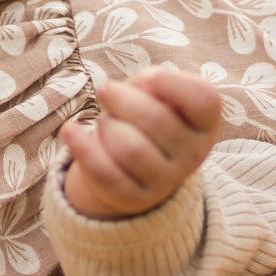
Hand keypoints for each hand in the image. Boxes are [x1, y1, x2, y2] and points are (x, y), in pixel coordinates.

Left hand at [59, 66, 222, 219]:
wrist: (131, 168)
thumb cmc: (145, 117)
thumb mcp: (156, 95)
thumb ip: (150, 83)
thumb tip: (132, 88)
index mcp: (204, 125)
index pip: (204, 100)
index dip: (172, 82)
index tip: (146, 76)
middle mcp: (192, 156)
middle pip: (156, 120)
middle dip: (121, 99)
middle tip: (107, 92)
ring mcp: (165, 182)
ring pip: (130, 148)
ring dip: (106, 125)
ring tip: (103, 122)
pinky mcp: (133, 199)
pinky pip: (104, 172)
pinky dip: (81, 146)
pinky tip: (70, 129)